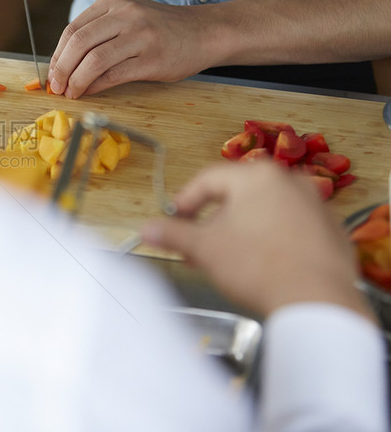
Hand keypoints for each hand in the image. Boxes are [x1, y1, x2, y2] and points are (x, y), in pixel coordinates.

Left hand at [48, 0, 223, 97]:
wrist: (205, 32)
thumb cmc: (161, 30)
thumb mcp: (128, 18)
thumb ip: (99, 33)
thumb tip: (64, 65)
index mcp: (114, 2)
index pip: (73, 29)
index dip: (57, 55)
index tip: (52, 74)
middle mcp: (126, 14)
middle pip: (78, 43)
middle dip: (61, 69)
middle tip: (56, 88)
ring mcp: (140, 35)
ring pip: (93, 60)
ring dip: (76, 81)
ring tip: (71, 93)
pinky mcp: (152, 59)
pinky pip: (113, 75)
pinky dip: (95, 86)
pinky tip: (89, 92)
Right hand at [140, 162, 373, 320]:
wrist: (317, 300)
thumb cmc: (256, 266)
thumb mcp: (204, 249)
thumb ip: (173, 234)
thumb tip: (146, 229)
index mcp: (256, 176)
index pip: (208, 179)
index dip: (185, 201)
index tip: (174, 221)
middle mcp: (289, 180)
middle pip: (238, 195)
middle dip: (213, 221)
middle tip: (199, 246)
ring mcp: (316, 204)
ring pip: (266, 210)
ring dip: (242, 230)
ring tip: (230, 259)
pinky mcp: (332, 230)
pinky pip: (292, 228)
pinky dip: (273, 239)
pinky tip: (264, 264)